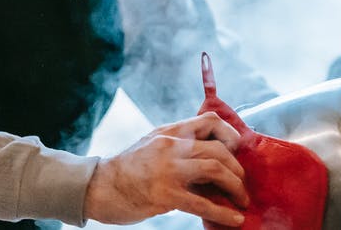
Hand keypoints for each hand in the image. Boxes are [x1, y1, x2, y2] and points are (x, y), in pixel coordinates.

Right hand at [83, 112, 248, 226]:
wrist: (98, 187)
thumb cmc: (126, 170)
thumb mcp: (151, 145)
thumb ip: (176, 146)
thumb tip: (210, 159)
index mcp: (168, 132)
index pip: (209, 120)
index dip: (231, 134)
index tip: (239, 151)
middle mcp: (170, 145)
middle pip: (219, 148)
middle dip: (238, 169)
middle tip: (241, 185)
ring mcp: (168, 169)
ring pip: (216, 168)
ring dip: (236, 187)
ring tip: (241, 201)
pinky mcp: (165, 194)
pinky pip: (203, 203)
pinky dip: (224, 212)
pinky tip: (234, 220)